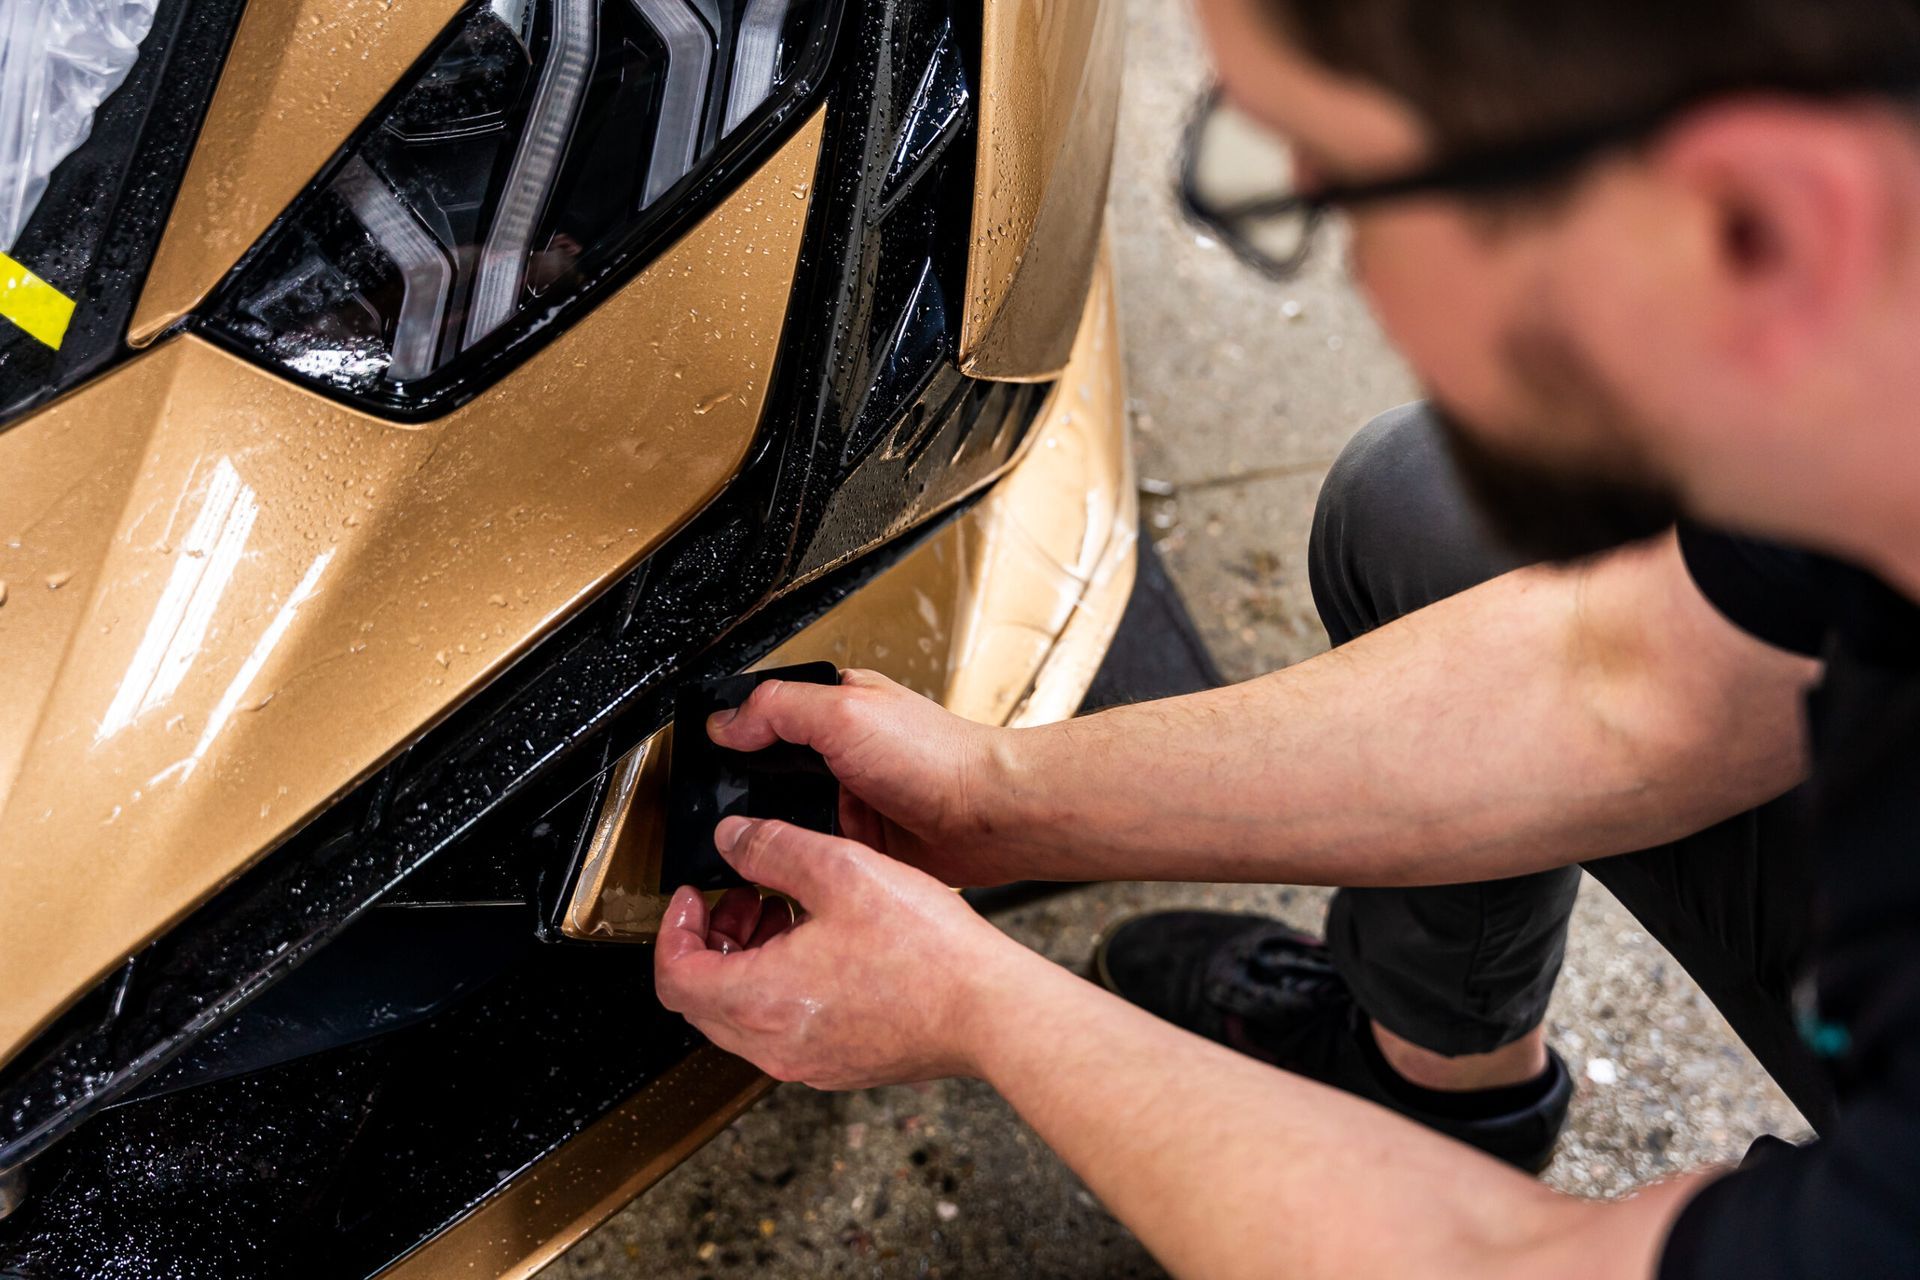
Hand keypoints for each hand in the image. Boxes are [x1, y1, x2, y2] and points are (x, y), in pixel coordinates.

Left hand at [654, 816, 1033, 1088]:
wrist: (991, 1010)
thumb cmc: (926, 952)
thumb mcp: (840, 870)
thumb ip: (773, 849)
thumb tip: (733, 839)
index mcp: (760, 1001)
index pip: (674, 976)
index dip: (672, 929)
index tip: (691, 896)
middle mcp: (775, 1046)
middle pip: (703, 1000)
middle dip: (711, 941)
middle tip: (739, 898)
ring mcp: (809, 1063)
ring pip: (744, 1017)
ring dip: (747, 962)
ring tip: (785, 913)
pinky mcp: (841, 1065)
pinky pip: (784, 1030)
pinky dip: (781, 988)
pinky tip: (823, 945)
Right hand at [707, 669, 1023, 886]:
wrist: (991, 818)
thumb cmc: (939, 757)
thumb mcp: (847, 713)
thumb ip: (780, 709)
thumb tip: (724, 722)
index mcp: (835, 707)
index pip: (763, 714)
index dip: (732, 738)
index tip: (705, 764)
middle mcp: (840, 752)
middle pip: (767, 771)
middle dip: (747, 792)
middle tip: (723, 813)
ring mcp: (849, 799)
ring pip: (785, 816)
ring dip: (773, 829)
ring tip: (751, 844)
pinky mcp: (859, 842)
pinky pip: (811, 850)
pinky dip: (799, 857)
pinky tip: (791, 863)